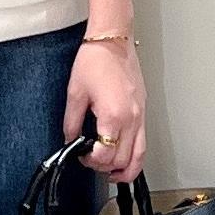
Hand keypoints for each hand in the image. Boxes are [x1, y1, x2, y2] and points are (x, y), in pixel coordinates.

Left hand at [63, 40, 145, 180]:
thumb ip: (72, 122)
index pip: (106, 154)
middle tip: (92, 162)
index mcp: (113, 115)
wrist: (113, 41)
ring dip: (127, 169)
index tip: (82, 156)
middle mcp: (131, 118)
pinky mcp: (143, 110)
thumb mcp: (75, 93)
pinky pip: (143, 141)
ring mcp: (140, 115)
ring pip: (140, 155)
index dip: (91, 162)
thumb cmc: (96, 60)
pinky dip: (135, 155)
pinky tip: (124, 155)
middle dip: (106, 167)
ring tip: (113, 173)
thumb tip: (70, 138)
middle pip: (124, 160)